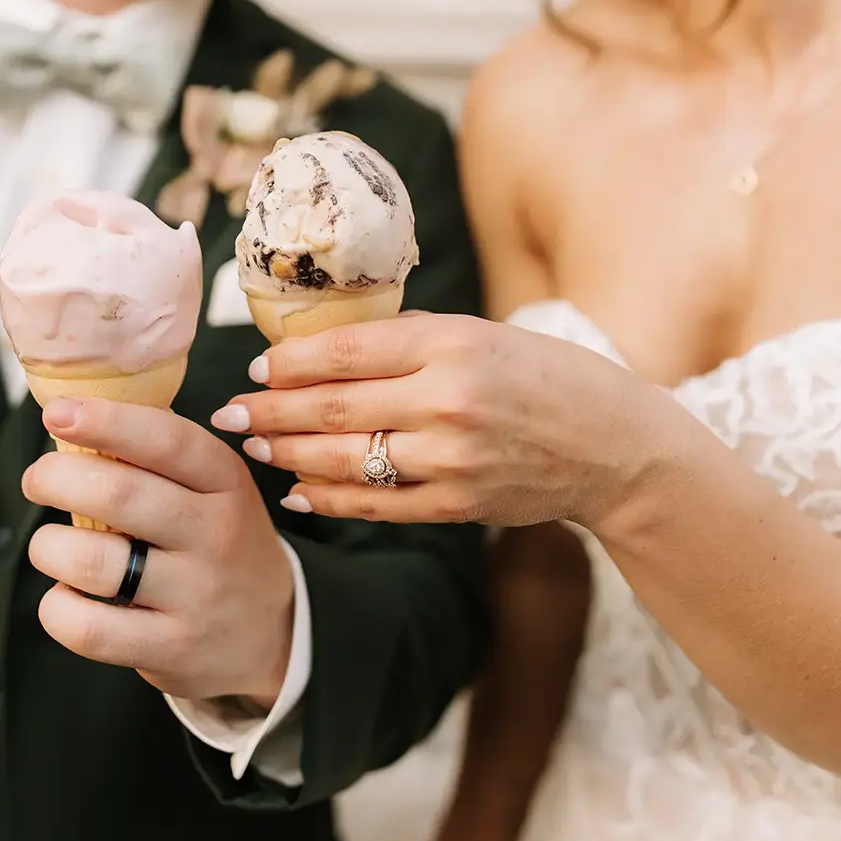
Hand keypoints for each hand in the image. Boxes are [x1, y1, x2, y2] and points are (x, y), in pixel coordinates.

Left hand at [22, 397, 294, 708]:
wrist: (272, 631)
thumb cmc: (218, 543)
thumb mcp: (213, 490)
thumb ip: (157, 457)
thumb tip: (75, 415)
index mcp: (226, 481)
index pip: (167, 440)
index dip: (107, 421)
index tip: (57, 413)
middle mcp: (216, 534)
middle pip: (119, 495)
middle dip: (56, 478)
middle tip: (37, 480)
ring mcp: (196, 595)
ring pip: (93, 562)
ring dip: (49, 547)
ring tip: (51, 545)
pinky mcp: (172, 649)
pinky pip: (89, 628)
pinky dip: (57, 608)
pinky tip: (67, 596)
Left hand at [212, 313, 674, 529]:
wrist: (611, 445)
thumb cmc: (541, 376)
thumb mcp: (479, 335)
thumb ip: (407, 341)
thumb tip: (321, 351)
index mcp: (452, 344)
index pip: (346, 350)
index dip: (290, 361)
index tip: (255, 366)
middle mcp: (449, 401)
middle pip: (333, 406)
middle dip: (270, 410)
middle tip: (229, 413)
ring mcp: (452, 459)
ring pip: (344, 458)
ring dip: (288, 454)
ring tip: (254, 446)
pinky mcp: (457, 505)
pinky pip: (375, 504)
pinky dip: (328, 499)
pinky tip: (298, 490)